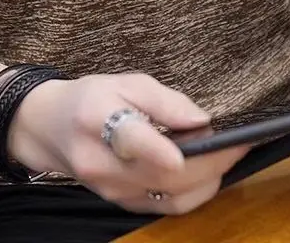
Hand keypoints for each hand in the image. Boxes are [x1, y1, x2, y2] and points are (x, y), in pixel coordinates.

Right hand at [7, 72, 248, 214]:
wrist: (49, 129)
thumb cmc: (90, 98)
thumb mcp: (124, 81)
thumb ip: (163, 100)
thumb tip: (202, 119)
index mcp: (97, 121)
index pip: (132, 139)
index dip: (165, 147)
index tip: (201, 141)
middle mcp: (101, 164)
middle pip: (163, 176)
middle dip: (210, 163)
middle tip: (240, 143)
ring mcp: (111, 191)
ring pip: (169, 198)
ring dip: (207, 180)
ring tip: (229, 155)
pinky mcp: (121, 205)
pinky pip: (165, 206)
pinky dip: (193, 191)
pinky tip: (208, 172)